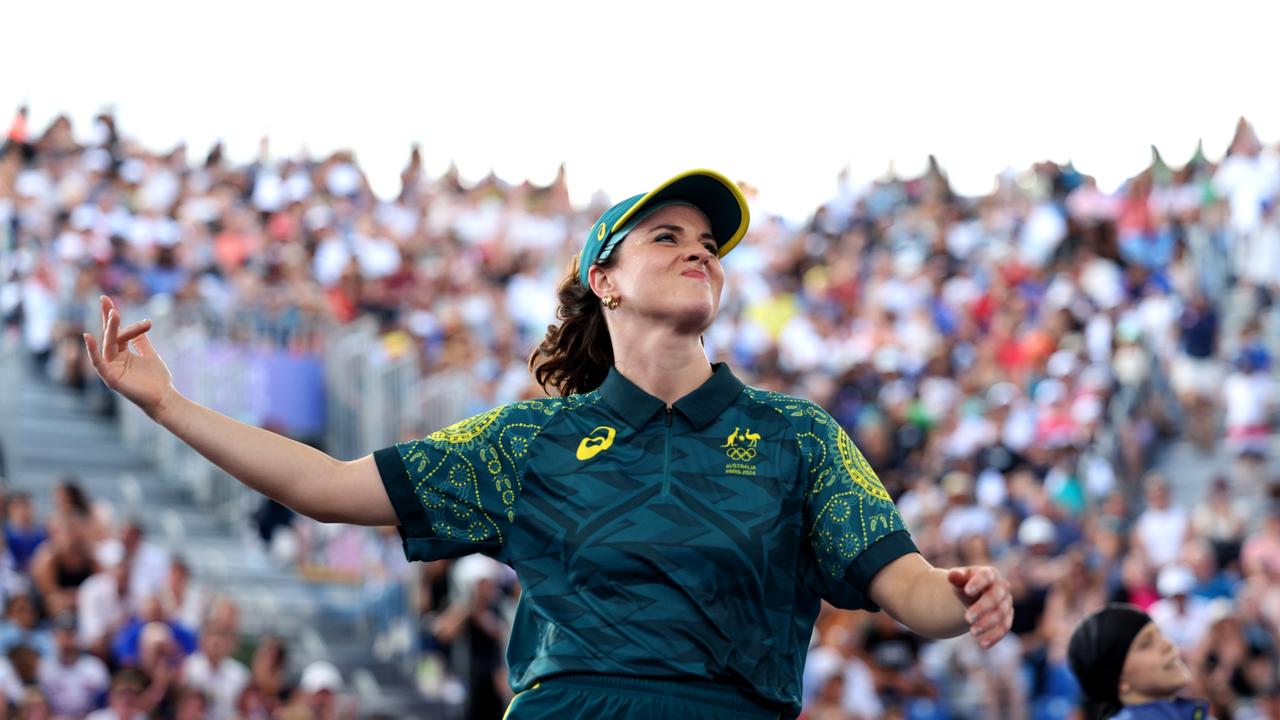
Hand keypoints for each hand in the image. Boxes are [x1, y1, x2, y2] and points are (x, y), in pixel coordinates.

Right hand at [83, 295, 173, 417]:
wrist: (163, 397)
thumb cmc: (157, 379)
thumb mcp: (149, 354)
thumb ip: (141, 342)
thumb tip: (139, 327)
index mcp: (122, 353)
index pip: (115, 331)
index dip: (112, 316)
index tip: (111, 300)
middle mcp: (113, 359)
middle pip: (108, 334)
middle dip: (107, 317)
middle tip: (105, 298)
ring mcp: (111, 368)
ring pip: (108, 345)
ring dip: (110, 329)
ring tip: (114, 313)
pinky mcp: (110, 378)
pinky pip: (98, 362)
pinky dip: (92, 350)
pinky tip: (87, 336)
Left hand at [948, 565, 1012, 648]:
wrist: (971, 596)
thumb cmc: (964, 585)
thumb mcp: (958, 580)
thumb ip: (956, 577)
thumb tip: (951, 575)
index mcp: (990, 574)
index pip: (986, 576)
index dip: (978, 583)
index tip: (967, 591)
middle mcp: (1002, 587)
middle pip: (995, 597)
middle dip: (982, 608)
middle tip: (967, 618)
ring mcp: (1006, 603)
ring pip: (1001, 614)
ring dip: (988, 624)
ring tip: (973, 632)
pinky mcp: (1007, 618)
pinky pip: (1004, 627)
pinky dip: (995, 636)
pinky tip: (983, 644)